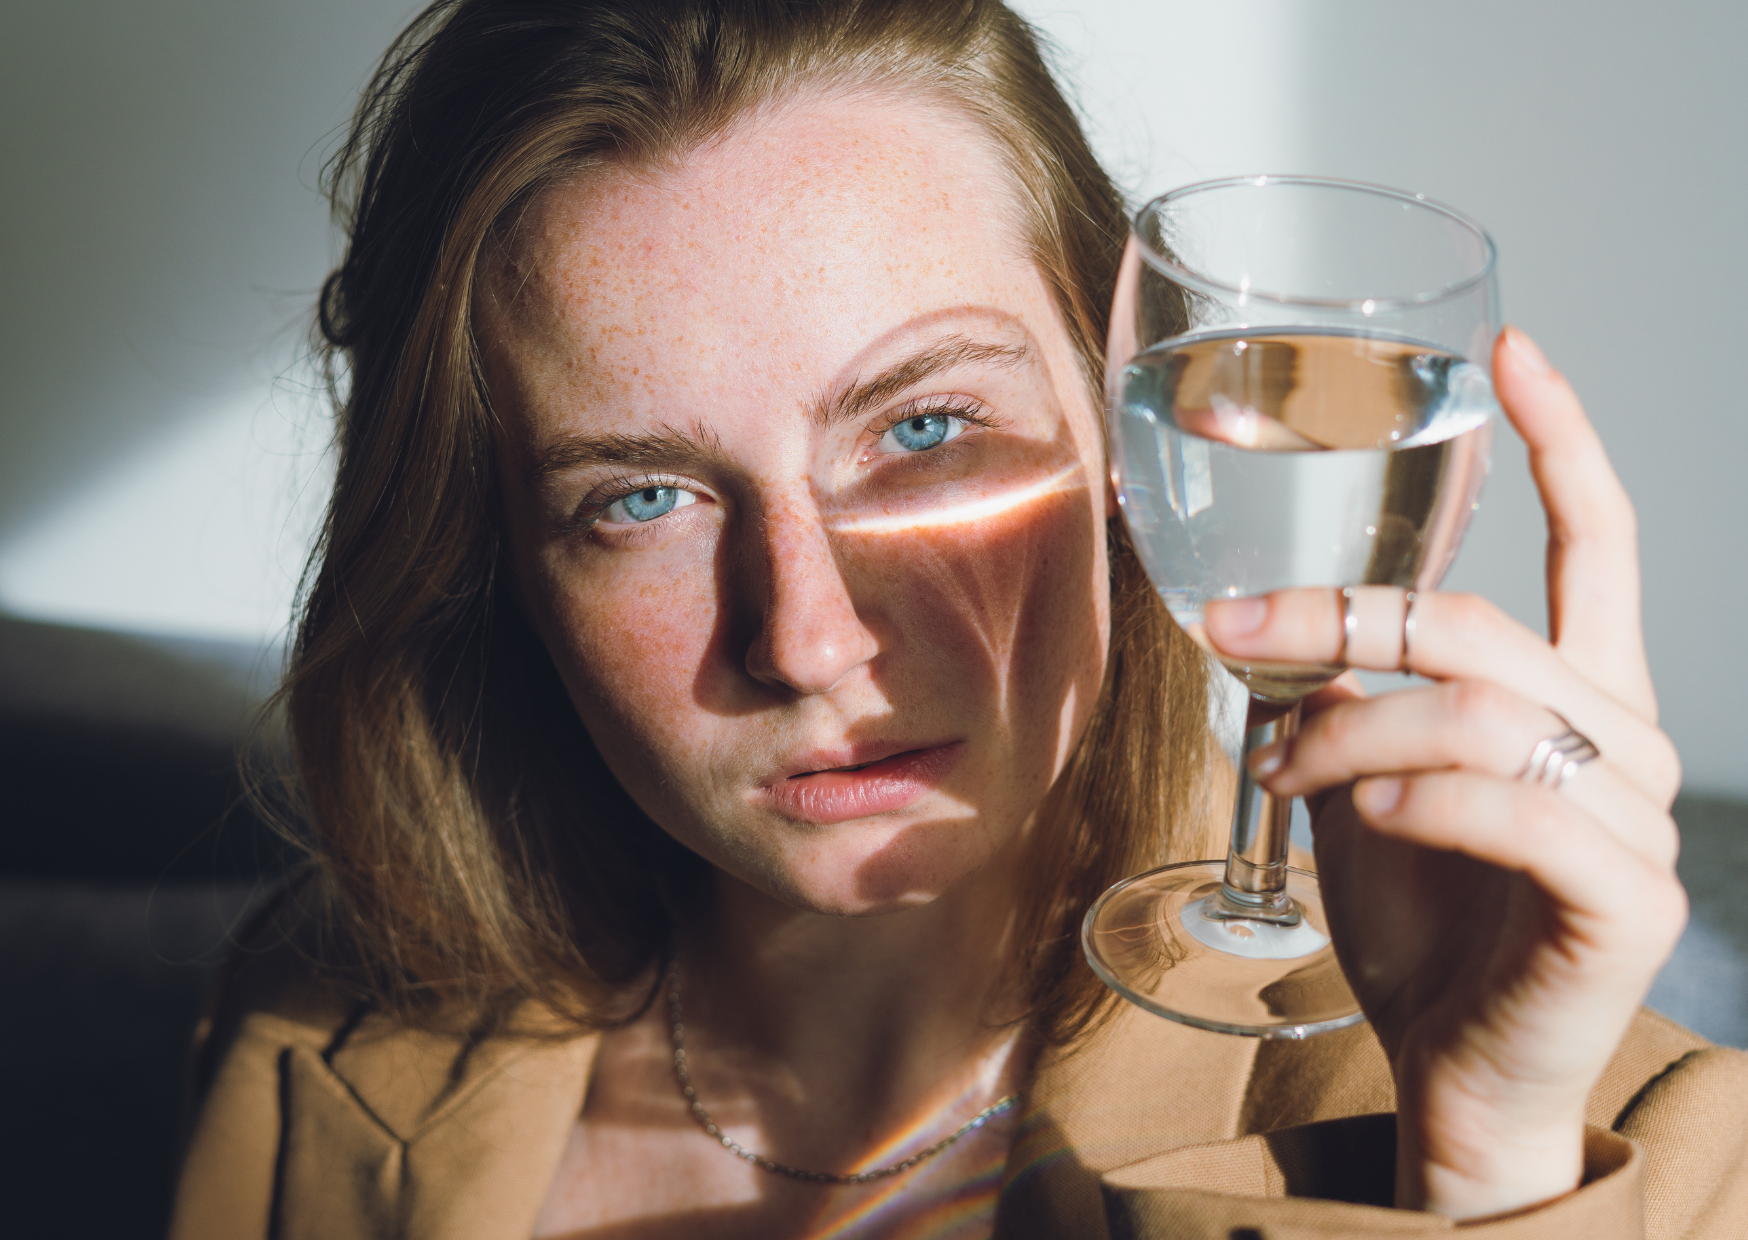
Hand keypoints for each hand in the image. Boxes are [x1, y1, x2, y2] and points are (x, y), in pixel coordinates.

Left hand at [1201, 328, 1686, 1219]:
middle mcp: (1626, 739)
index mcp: (1577, 692)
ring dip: (1347, 725)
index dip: (1563, 439)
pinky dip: (1418, 797)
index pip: (1597, 543)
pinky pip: (1516, 810)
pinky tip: (1362, 807)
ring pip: (1476, 712)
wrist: (1454, 1065)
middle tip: (1232, 633)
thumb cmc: (1417, 915)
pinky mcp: (1625, 901)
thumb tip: (1266, 621)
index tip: (1509, 350)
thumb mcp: (1365, 779)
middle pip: (1475, 627)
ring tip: (1276, 763)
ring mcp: (1636, 821)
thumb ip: (1347, 694)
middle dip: (1335, 619)